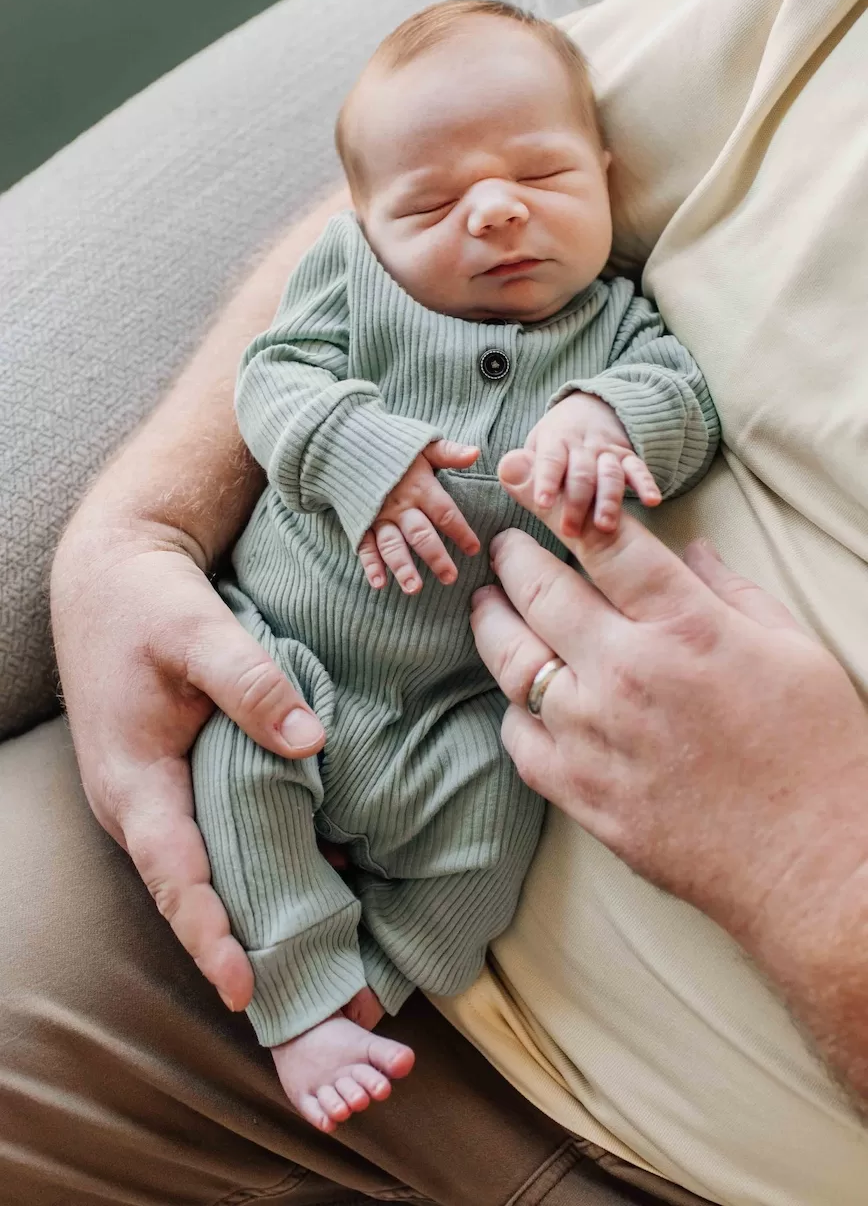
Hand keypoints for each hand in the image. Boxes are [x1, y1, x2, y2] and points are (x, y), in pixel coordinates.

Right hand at [51, 520, 325, 1012]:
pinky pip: (215, 837)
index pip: (174, 875)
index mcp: (133, 781)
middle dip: (243, 947)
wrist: (113, 572)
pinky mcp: (176, 782)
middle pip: (192, 891)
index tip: (245, 988)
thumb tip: (312, 741)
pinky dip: (259, 861)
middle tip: (309, 999)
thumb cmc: (146, 601)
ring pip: (207, 869)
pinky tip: (322, 875)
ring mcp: (155, 798)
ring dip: (257, 909)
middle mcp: (138, 806)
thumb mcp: (198, 631)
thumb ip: (253, 686)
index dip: (210, 933)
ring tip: (325, 959)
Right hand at [357, 440, 480, 593]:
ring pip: (392, 545)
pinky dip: (371, 565)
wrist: (344, 441)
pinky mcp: (359, 523)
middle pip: (420, 534)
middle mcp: (400, 505)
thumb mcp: (421, 443)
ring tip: (414, 588)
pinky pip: (365, 546)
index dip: (460, 531)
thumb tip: (476, 453)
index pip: (444, 513)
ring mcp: (378, 516)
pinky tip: (379, 583)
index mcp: (419, 486)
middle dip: (435, 557)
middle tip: (450, 578)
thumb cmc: (390, 445)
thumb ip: (449, 452)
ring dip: (403, 567)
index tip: (473, 549)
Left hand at [471, 449, 867, 943]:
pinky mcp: (581, 794)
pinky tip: (519, 695)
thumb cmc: (817, 756)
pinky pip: (519, 738)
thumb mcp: (793, 651)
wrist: (813, 869)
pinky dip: (513, 708)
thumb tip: (692, 551)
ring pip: (512, 662)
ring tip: (486, 605)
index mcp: (686, 627)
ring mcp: (594, 736)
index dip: (556, 508)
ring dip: (491, 624)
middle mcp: (627, 673)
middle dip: (512, 558)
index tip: (532, 489)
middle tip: (503, 547)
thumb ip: (731, 592)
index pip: (602, 544)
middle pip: (540, 593)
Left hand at [525, 392, 660, 535]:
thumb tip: (506, 471)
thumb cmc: (555, 440)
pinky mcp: (628, 457)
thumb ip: (523, 466)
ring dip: (608, 500)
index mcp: (556, 441)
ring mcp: (607, 451)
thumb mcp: (535, 446)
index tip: (542, 504)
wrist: (591, 407)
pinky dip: (646, 483)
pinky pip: (638, 469)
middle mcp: (583, 446)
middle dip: (576, 503)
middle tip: (571, 532)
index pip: (550, 460)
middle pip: (581, 474)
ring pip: (610, 474)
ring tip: (605, 526)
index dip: (546, 481)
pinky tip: (652, 501)